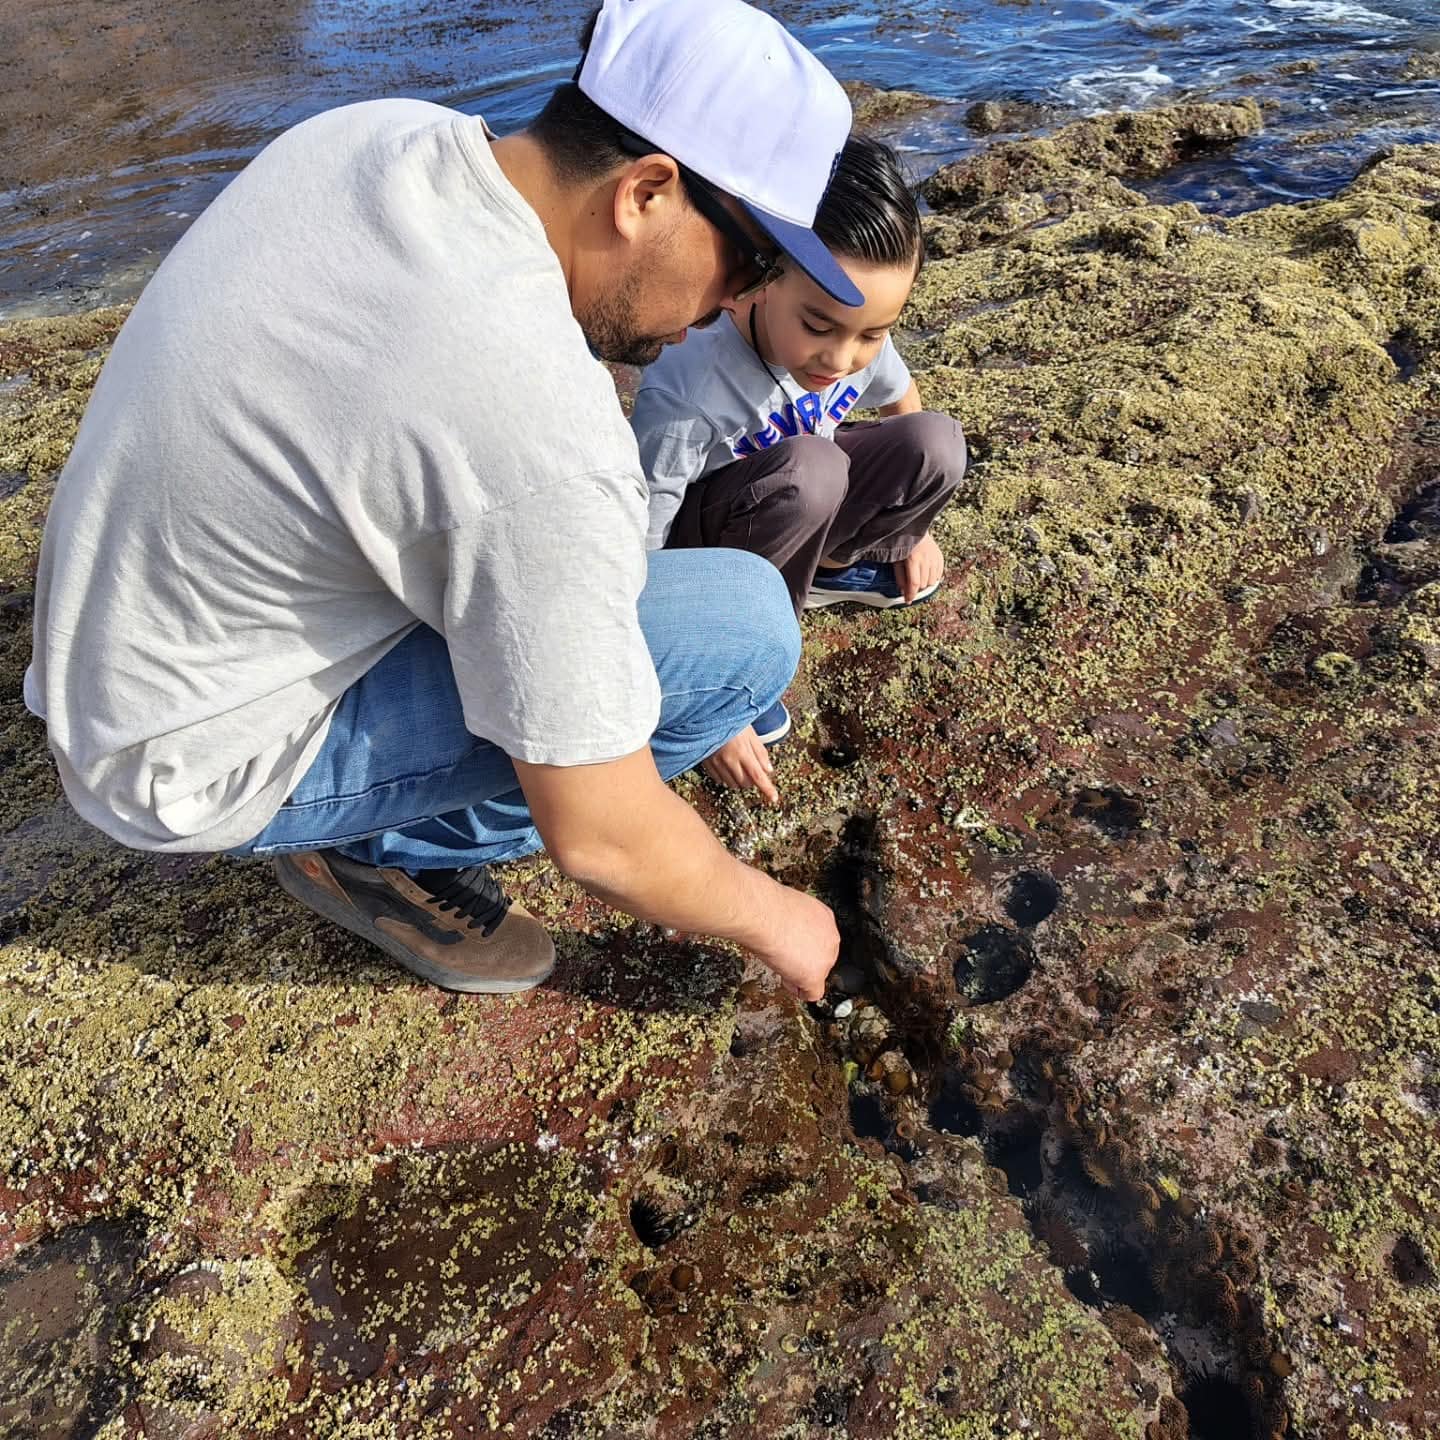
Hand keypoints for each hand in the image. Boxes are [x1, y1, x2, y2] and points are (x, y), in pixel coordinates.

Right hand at [701, 726, 778, 804]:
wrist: (707, 714)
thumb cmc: (731, 720)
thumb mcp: (750, 732)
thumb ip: (760, 752)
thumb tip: (768, 769)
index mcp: (743, 752)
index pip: (758, 776)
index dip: (767, 789)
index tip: (774, 798)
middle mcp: (729, 760)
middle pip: (745, 783)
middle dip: (752, 780)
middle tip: (752, 768)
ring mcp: (716, 763)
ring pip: (732, 784)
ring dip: (739, 780)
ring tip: (739, 766)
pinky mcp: (706, 764)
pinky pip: (719, 780)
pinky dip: (726, 778)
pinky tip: (727, 767)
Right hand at [749, 886, 839, 1000]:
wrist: (765, 915)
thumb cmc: (768, 907)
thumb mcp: (789, 907)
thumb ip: (796, 921)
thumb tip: (786, 927)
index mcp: (825, 917)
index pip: (821, 938)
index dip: (804, 944)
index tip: (792, 945)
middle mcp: (830, 937)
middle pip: (822, 957)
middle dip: (803, 959)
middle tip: (784, 955)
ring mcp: (825, 958)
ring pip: (817, 974)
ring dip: (799, 973)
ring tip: (780, 963)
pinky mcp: (815, 976)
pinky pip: (812, 993)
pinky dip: (799, 990)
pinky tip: (786, 981)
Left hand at [894, 531, 943, 603]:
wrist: (914, 528)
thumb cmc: (903, 544)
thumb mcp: (896, 559)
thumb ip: (900, 576)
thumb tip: (903, 591)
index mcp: (913, 559)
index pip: (914, 583)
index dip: (911, 594)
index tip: (908, 601)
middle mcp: (926, 559)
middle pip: (923, 584)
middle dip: (916, 587)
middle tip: (911, 584)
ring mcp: (935, 558)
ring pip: (932, 581)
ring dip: (925, 583)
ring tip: (918, 578)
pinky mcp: (940, 557)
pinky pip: (939, 574)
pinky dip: (933, 577)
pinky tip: (926, 574)